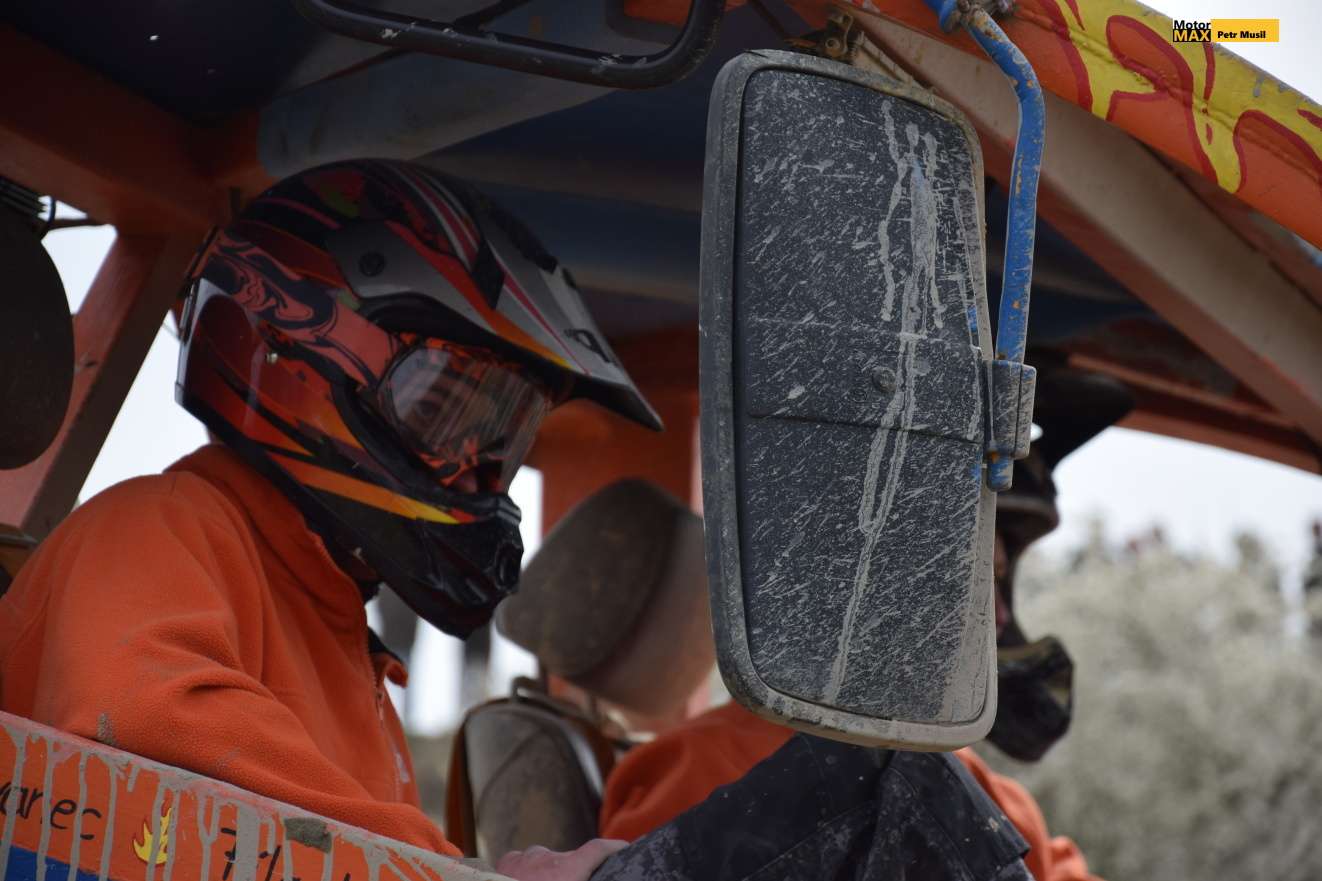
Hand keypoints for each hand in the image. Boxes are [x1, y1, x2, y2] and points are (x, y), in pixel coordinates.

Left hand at [494, 839, 628, 880]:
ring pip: (546, 861)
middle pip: (571, 859)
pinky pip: (525, 862)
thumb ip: (578, 878)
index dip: (615, 847)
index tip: (624, 848)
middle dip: (576, 874)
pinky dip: (529, 873)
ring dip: (550, 875)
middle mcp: (548, 858)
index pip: (599, 849)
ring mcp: (525, 858)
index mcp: (568, 870)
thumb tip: (580, 876)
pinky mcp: (507, 861)